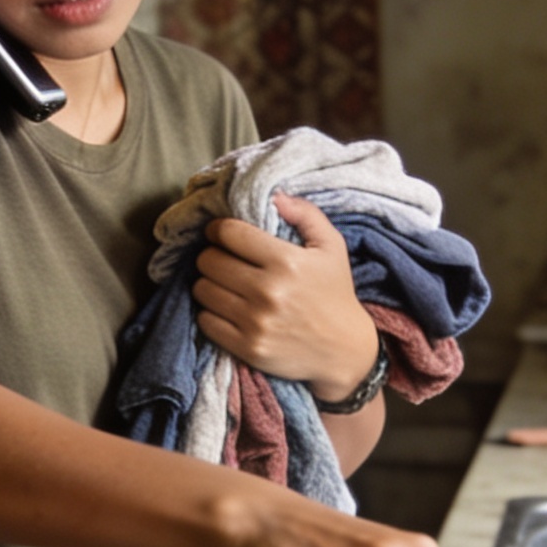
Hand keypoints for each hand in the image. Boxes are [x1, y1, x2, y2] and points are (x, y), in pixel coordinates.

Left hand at [193, 193, 376, 399]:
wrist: (344, 350)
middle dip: (212, 255)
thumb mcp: (331, 246)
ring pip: (202, 289)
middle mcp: (268, 291)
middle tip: (222, 259)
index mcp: (287, 261)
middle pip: (208, 261)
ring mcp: (256, 322)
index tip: (220, 234)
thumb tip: (274, 195)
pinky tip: (225, 308)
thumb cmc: (335, 292)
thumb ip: (305, 214)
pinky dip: (210, 312)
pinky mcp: (247, 347)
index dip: (217, 230)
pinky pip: (205, 321)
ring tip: (223, 283)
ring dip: (208, 283)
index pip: (229, 234)